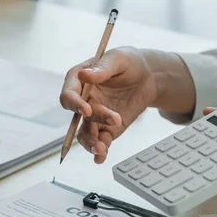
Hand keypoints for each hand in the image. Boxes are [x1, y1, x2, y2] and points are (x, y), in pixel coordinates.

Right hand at [60, 47, 194, 163]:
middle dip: (94, 120)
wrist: (148, 77)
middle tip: (115, 119)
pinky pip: (100, 142)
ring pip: (84, 134)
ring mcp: (93, 117)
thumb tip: (84, 75)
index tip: (87, 110)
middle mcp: (82, 101)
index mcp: (78, 81)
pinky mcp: (106, 129)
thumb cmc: (129, 62)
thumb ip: (102, 68)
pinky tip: (101, 158)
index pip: (68, 95)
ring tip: (101, 149)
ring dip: (90, 142)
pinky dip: (100, 151)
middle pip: (79, 116)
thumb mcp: (119, 58)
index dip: (74, 103)